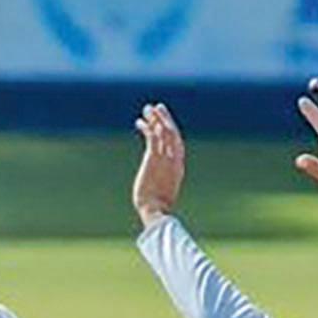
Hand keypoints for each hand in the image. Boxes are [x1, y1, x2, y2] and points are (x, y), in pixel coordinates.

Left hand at [132, 103, 185, 228]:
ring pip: (163, 131)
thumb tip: (157, 187)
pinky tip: (139, 122)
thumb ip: (163, 183)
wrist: (155, 210)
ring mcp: (165, 158)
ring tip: (147, 108)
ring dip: (155, 118)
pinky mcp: (154, 158)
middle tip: (158, 107)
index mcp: (178, 167)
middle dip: (165, 118)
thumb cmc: (156, 207)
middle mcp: (174, 159)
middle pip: (173, 133)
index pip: (177, 143)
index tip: (164, 121)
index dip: (171, 130)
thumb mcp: (163, 192)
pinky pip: (152, 137)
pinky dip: (147, 128)